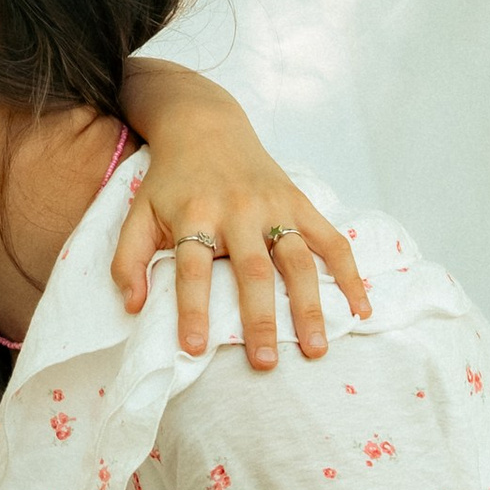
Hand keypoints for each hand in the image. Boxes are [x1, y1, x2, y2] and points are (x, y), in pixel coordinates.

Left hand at [114, 68, 369, 363]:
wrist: (204, 126)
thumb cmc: (171, 180)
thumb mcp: (138, 212)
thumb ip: (128, 258)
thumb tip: (134, 306)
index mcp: (196, 214)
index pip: (193, 267)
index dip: (192, 308)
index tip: (194, 349)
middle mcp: (238, 210)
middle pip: (253, 270)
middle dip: (260, 319)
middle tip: (266, 363)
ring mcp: (275, 206)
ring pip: (298, 260)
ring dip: (309, 306)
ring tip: (316, 348)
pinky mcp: (300, 203)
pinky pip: (332, 241)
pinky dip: (349, 274)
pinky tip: (360, 308)